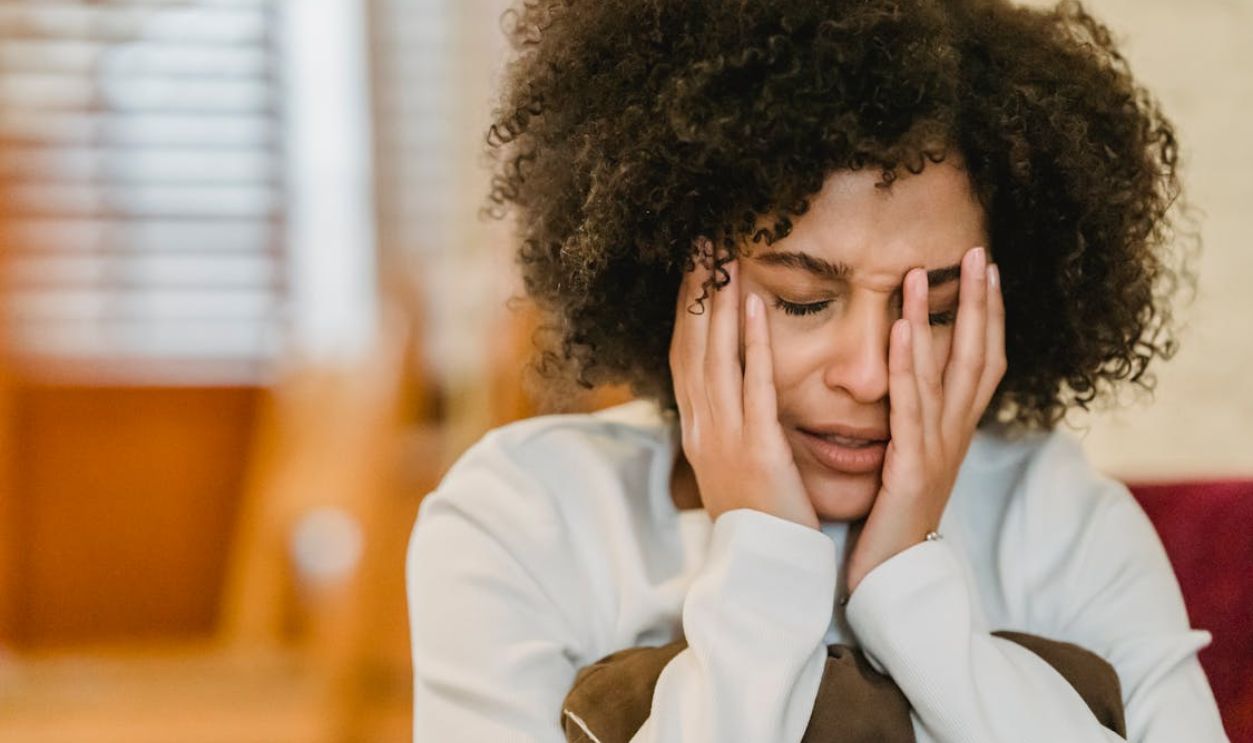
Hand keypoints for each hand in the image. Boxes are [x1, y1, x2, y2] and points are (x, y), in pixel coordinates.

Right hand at [668, 242, 819, 529]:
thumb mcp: (734, 464)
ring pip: (715, 355)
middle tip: (701, 242)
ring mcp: (725, 436)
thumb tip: (732, 390)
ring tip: (724, 255)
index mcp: (697, 429)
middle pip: (691, 344)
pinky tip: (757, 305)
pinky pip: (754, 385)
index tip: (693, 267)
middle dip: (695, 291)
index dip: (687, 308)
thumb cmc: (759, 516)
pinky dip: (753, 342)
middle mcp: (701, 426)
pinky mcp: (757, 447)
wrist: (766, 568)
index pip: (684, 355)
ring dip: (719, 302)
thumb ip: (731, 423)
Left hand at [845, 246, 1005, 594]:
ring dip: (938, 319)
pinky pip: (911, 408)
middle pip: (980, 356)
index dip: (989, 315)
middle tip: (979, 252)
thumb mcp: (907, 460)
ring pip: (947, 373)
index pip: (982, 362)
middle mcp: (955, 435)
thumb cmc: (892, 520)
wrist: (892, 579)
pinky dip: (908, 365)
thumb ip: (910, 422)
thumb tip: (902, 380)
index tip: (987, 269)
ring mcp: (939, 451)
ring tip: (928, 273)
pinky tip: (898, 328)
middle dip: (980, 303)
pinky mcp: (913, 468)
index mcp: (953, 431)